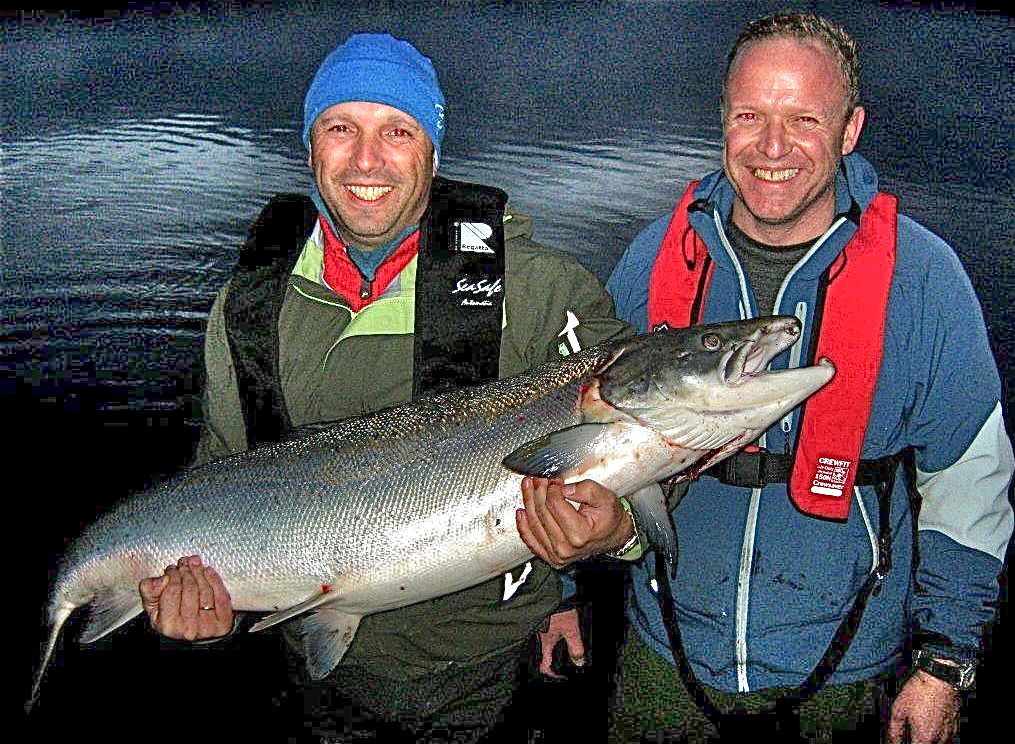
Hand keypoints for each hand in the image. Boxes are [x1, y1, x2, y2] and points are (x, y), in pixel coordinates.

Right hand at [138, 555, 233, 640]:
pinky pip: (221, 595)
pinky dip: (215, 579)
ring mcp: (207, 627)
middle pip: (190, 589)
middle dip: (187, 571)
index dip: (172, 575)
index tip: (172, 568)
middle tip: (184, 562)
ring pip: (205, 590)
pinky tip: (208, 570)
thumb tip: (162, 579)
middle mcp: (188, 629)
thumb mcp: (153, 606)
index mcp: (168, 625)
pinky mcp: (223, 623)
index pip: (172, 591)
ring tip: (195, 563)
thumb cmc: (171, 617)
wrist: (193, 634)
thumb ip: (150, 591)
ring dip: (200, 571)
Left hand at [516, 477, 632, 567]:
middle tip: (538, 478)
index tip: (554, 479)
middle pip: (541, 512)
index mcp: (580, 534)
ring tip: (528, 487)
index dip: (552, 488)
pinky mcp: (551, 557)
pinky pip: (531, 540)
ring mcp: (557, 555)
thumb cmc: (610, 518)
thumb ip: (585, 489)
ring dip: (528, 502)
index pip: (554, 504)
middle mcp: (566, 548)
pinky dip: (523, 526)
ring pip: (533, 524)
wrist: (613, 536)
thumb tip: (563, 488)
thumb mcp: (605, 498)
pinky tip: (521, 512)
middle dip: (537, 491)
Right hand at [537, 608, 584, 678]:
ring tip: (569, 650)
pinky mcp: (543, 621)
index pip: (545, 665)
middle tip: (566, 664)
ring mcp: (540, 629)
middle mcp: (541, 637)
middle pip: (545, 656)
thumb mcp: (572, 630)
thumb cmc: (561, 610)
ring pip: (546, 645)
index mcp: (547, 643)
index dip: (552, 674)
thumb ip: (576, 648)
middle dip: (554, 662)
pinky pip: (547, 634)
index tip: (560, 676)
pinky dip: (555, 639)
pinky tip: (563, 635)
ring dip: (555, 650)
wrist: (554, 592)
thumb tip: (579, 662)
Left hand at [886, 670, 960, 742]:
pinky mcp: (955, 727)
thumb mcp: (899, 708)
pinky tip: (929, 726)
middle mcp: (939, 739)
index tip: (899, 742)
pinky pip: (946, 739)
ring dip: (927, 741)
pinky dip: (937, 737)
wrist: (940, 678)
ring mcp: (949, 733)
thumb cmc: (921, 690)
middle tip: (909, 735)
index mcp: (924, 737)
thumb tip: (894, 738)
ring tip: (918, 730)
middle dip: (916, 742)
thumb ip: (895, 728)